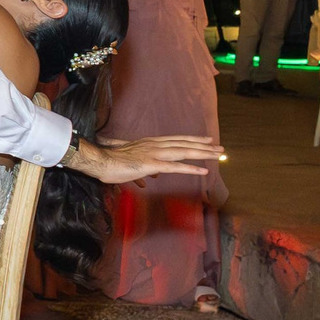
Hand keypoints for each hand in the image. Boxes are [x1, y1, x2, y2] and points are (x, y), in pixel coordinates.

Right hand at [67, 133, 219, 182]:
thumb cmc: (112, 163)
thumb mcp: (131, 166)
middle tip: (220, 148)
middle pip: (184, 144)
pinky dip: (190, 168)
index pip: (177, 140)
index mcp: (150, 143)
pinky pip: (175, 167)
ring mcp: (154, 153)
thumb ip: (143, 171)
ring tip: (217, 155)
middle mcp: (155, 145)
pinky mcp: (151, 164)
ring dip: (202, 153)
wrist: (100, 160)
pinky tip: (203, 171)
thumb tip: (148, 179)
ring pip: (183, 152)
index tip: (206, 139)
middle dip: (204, 146)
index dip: (193, 139)